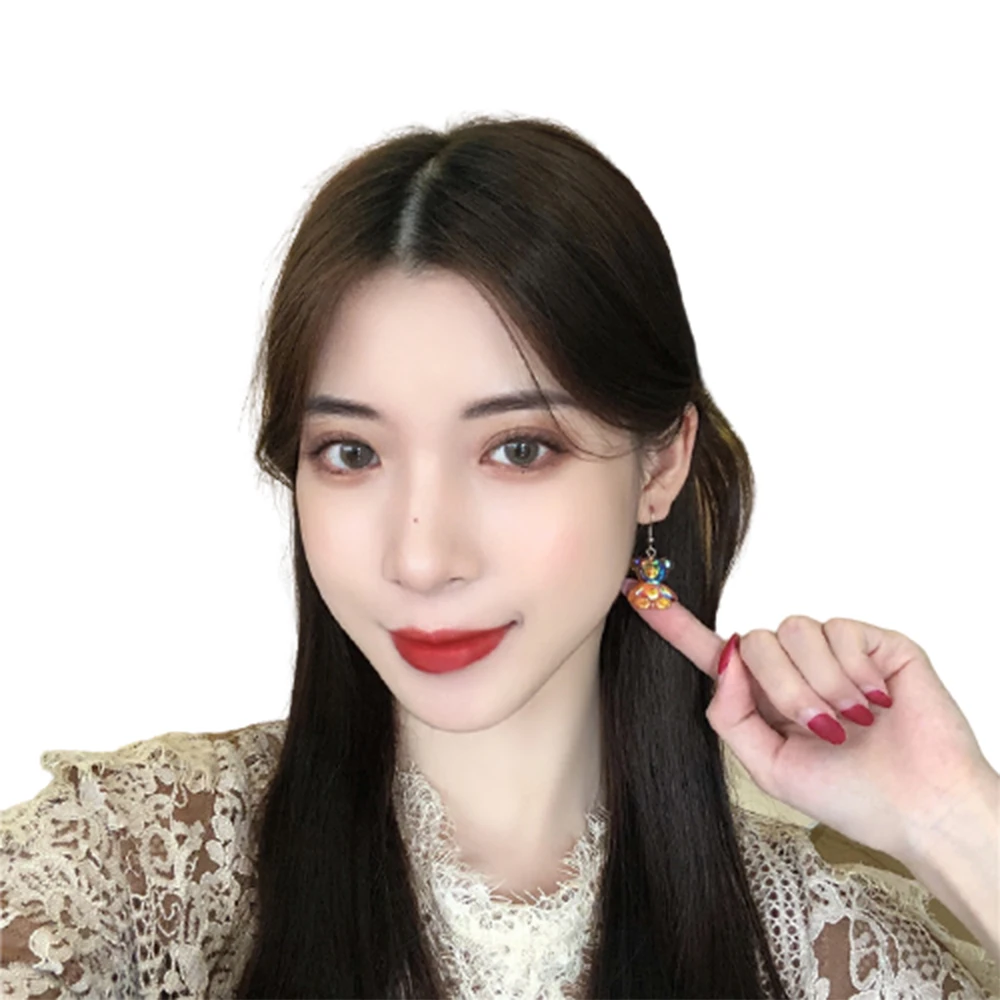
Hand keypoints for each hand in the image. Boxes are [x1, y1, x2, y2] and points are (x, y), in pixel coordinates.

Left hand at [620, 579, 996, 862]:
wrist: (920, 809)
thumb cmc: (850, 796)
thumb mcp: (769, 766)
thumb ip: (731, 714)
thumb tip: (725, 656)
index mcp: (765, 696)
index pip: (713, 651)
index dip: (675, 624)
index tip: (637, 593)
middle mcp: (796, 666)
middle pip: (755, 640)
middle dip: (783, 691)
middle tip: (821, 729)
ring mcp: (837, 650)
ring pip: (793, 630)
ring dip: (820, 686)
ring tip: (853, 720)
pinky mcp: (876, 640)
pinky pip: (840, 630)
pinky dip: (855, 672)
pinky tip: (877, 701)